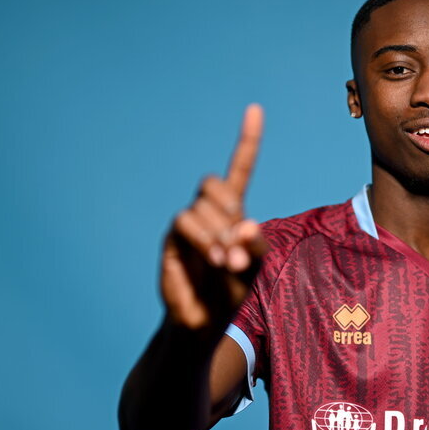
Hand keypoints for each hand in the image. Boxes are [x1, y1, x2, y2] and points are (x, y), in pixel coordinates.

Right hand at [160, 103, 269, 330]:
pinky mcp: (172, 238)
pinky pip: (186, 221)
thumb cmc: (231, 291)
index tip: (255, 109)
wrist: (204, 320)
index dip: (247, 141)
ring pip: (202, 205)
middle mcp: (209, 211)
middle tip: (239, 244)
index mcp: (234, 212)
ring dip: (219, 233)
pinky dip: (204, 238)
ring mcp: (189, 223)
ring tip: (225, 262)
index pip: (239, 169)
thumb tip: (245, 224)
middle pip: (214, 183)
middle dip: (229, 207)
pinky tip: (215, 259)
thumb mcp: (254, 268)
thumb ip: (255, 245)